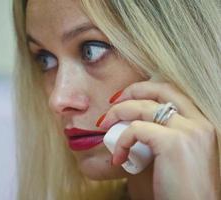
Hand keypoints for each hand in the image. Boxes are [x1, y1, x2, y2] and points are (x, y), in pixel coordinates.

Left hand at [97, 81, 218, 199]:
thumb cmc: (178, 189)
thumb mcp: (172, 157)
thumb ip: (158, 137)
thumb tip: (129, 125)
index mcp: (201, 124)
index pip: (173, 92)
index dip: (146, 89)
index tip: (125, 98)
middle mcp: (199, 122)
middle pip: (161, 88)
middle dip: (131, 90)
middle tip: (112, 103)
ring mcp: (188, 130)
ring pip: (143, 106)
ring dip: (117, 113)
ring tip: (104, 126)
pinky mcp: (173, 142)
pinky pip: (136, 129)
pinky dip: (121, 140)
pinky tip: (118, 158)